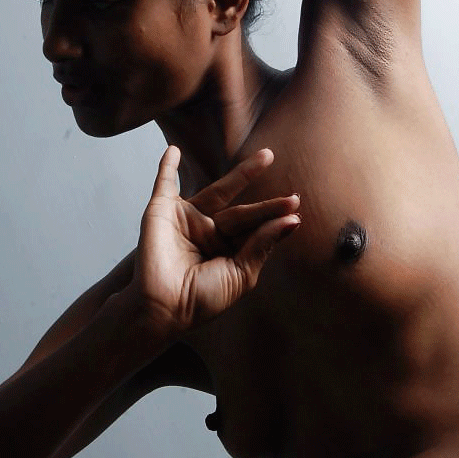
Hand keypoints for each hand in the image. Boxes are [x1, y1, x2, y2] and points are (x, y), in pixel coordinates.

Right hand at [131, 145, 300, 337]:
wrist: (162, 307)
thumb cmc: (201, 299)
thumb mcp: (240, 274)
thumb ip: (262, 244)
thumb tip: (292, 220)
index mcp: (227, 252)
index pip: (255, 230)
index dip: (274, 219)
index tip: (296, 209)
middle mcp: (210, 233)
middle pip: (244, 212)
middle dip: (267, 205)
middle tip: (293, 196)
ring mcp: (188, 220)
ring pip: (220, 191)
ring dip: (243, 174)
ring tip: (267, 157)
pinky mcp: (163, 211)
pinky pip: (165, 183)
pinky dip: (166, 167)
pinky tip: (173, 151)